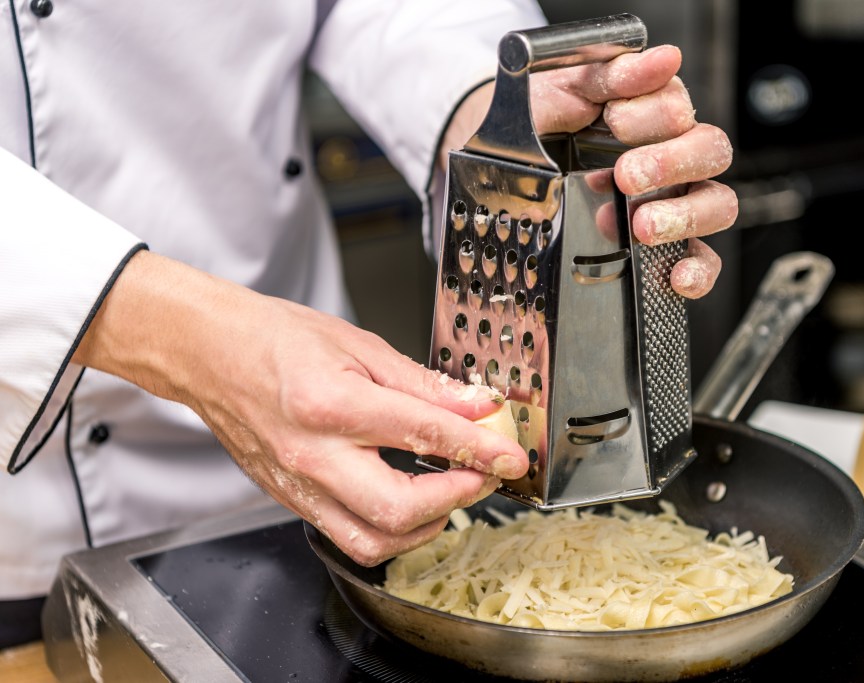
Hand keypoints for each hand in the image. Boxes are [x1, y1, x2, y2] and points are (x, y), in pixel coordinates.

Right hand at [72, 251, 527, 564]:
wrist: (209, 354)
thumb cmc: (276, 339)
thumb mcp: (360, 345)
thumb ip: (423, 384)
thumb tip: (475, 406)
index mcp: (333, 402)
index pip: (425, 434)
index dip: (480, 449)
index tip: (511, 456)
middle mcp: (313, 453)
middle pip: (398, 508)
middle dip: (458, 498)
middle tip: (481, 475)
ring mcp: (298, 484)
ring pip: (372, 540)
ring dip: (425, 527)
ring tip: (448, 494)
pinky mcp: (290, 500)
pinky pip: (347, 536)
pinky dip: (389, 530)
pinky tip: (408, 503)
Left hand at [530, 45, 736, 298]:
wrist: (503, 164)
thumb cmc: (543, 121)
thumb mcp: (565, 89)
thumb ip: (612, 75)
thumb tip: (664, 58)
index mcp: (653, 114)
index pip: (681, 108)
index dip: (652, 115)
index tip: (614, 120)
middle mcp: (673, 158)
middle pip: (711, 152)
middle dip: (672, 163)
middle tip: (626, 175)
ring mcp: (674, 204)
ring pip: (717, 204)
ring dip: (686, 216)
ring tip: (642, 226)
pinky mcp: (668, 248)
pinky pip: (703, 261)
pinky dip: (697, 271)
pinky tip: (676, 275)